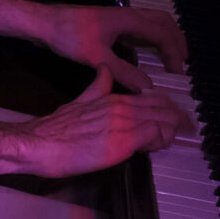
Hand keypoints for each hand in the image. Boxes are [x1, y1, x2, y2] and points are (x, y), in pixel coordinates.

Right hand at [0, 68, 187, 177]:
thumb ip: (95, 88)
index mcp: (111, 97)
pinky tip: (153, 148)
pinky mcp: (124, 140)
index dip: (167, 111)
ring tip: (166, 142)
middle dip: (177, 121)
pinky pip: (157, 135)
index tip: (172, 122)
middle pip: (164, 108)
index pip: (152, 99)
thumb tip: (103, 71)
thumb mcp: (77, 101)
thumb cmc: (54, 130)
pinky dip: (161, 141)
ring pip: (165, 120)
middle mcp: (120, 106)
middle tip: (181, 132)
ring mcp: (124, 122)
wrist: (39, 144)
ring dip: (170, 132)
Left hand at [38, 3, 188, 92]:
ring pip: (153, 22)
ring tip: (172, 56)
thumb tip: (148, 88)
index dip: (175, 54)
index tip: (178, 73)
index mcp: (129, 20)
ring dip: (165, 37)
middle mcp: (128, 15)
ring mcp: (119, 18)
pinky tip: (147, 52)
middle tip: (183, 62)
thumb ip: (124, 72)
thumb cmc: (69, 36)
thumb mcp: (97, 57)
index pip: (163, 35)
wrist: (44, 22)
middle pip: (164, 22)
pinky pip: (140, 27)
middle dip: (177, 40)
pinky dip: (151, 38)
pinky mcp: (111, 23)